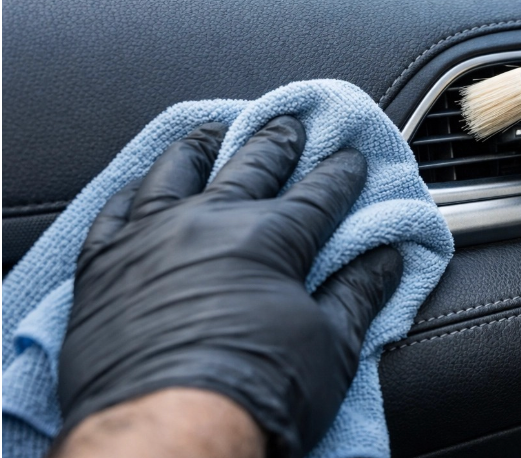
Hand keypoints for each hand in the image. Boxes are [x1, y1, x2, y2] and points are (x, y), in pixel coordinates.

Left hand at [58, 116, 402, 457]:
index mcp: (270, 238)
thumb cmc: (255, 395)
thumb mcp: (330, 346)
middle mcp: (210, 222)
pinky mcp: (103, 265)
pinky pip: (115, 209)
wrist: (165, 438)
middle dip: (280, 141)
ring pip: (179, 170)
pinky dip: (133, 189)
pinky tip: (143, 182)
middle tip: (293, 123)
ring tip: (218, 130)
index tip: (353, 158)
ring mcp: (151, 238)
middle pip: (253, 165)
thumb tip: (388, 256)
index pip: (319, 193)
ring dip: (204, 146)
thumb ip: (359, 292)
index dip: (342, 173)